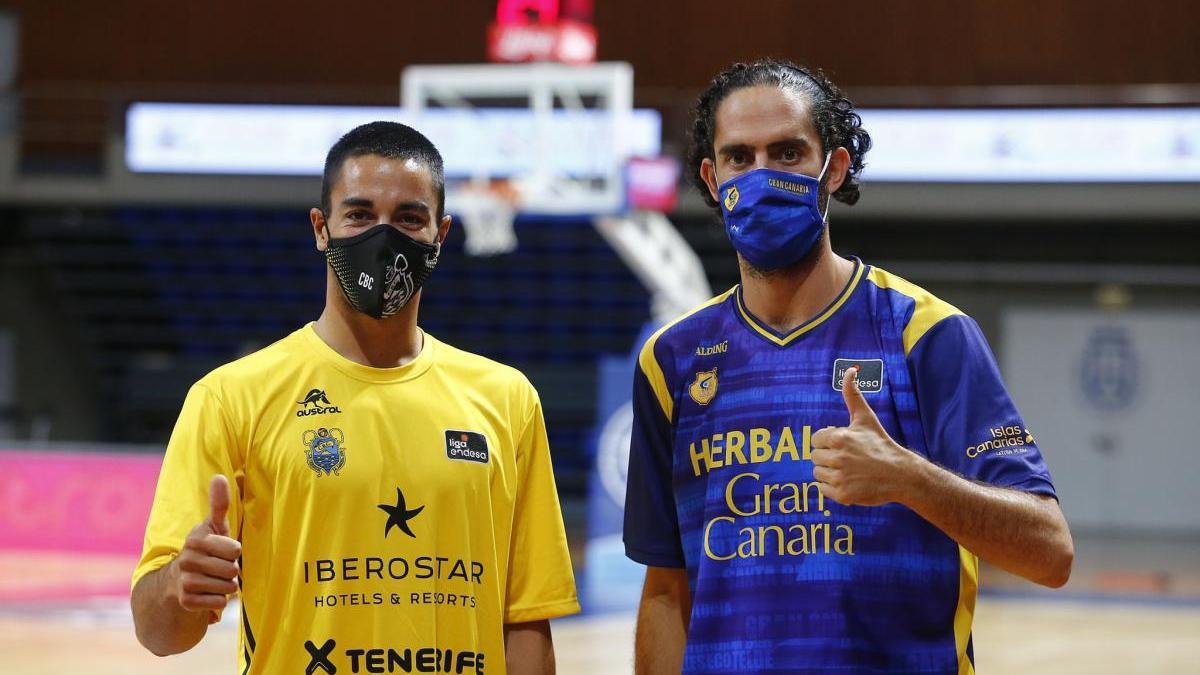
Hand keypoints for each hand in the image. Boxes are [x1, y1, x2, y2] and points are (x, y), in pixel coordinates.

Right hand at [171, 475, 240, 616]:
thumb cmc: (206, 549)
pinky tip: (207, 594)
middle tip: (217, 567)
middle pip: (232, 570)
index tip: (222, 550)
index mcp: (196, 539)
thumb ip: (219, 504)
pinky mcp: (186, 601)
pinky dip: (218, 601)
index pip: (234, 550)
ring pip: (227, 587)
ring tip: (213, 580)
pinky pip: (219, 603)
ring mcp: (185, 581)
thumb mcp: (214, 527)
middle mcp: (187, 559)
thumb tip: (219, 476)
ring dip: (225, 586)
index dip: (233, 552)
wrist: (177, 581)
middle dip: (231, 570)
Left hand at [811, 367, 918, 505]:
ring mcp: (839, 477)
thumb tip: (849, 370)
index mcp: (838, 438)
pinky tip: (848, 482)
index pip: (816, 440)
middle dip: (828, 457)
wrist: (901, 474)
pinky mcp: (842, 495)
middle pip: (815, 457)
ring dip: (829, 472)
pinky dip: (832, 487)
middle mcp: (837, 458)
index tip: (843, 445)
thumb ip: (852, 394)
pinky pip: (822, 490)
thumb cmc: (881, 444)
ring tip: (848, 470)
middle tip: (848, 459)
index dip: (827, 442)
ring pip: (817, 474)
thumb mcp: (866, 418)